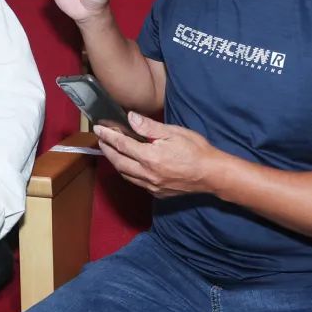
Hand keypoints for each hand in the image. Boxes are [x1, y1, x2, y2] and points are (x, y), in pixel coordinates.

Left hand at [95, 112, 221, 198]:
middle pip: (118, 162)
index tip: (99, 128)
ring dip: (115, 162)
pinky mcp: (157, 192)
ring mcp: (152, 186)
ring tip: (110, 151)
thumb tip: (131, 118)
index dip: (108, 135)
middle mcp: (148, 174)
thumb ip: (150, 127)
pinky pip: (136, 182)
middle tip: (101, 139)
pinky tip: (128, 165)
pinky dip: (127, 172)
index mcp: (150, 157)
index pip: (122, 145)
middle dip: (107, 150)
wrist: (212, 174)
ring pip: (125, 174)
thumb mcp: (174, 132)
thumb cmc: (196, 150)